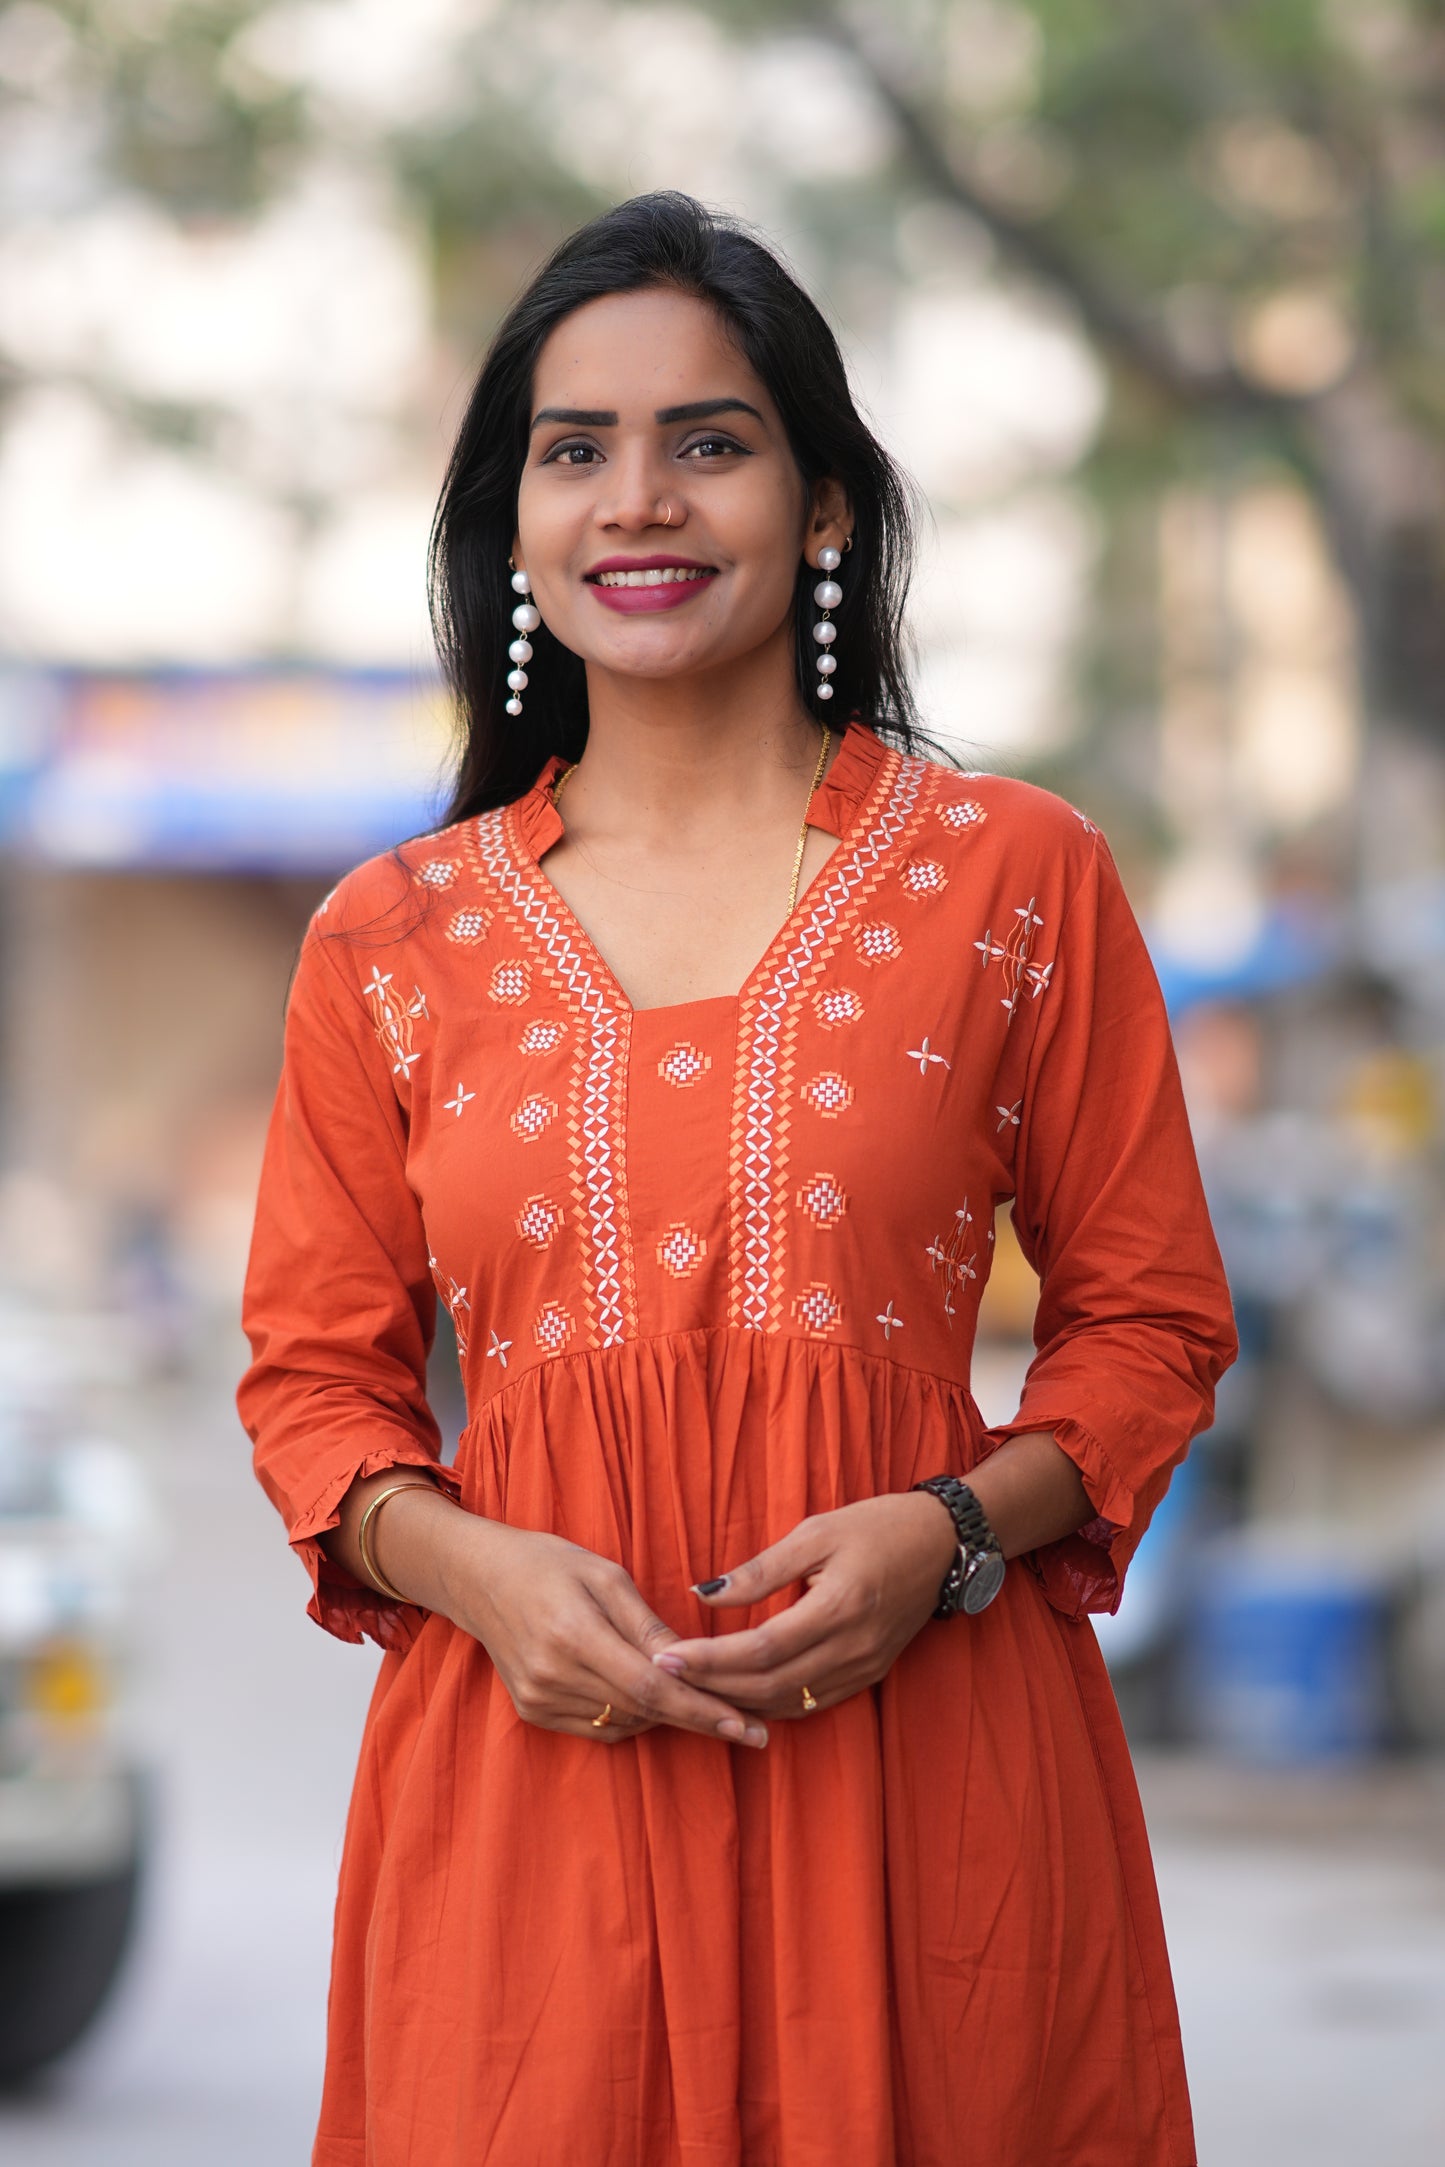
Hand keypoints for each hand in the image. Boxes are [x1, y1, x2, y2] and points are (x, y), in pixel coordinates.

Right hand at [429, 1511, 770, 1748]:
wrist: (480, 1578)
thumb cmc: (549, 1563)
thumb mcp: (606, 1575)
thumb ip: (649, 1625)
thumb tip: (695, 1663)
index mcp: (573, 1634)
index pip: (651, 1686)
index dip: (703, 1710)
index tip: (747, 1726)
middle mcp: (552, 1676)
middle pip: (643, 1709)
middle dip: (699, 1716)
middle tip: (751, 1721)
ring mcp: (538, 1699)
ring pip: (625, 1721)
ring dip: (666, 1714)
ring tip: (703, 1700)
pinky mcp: (532, 1712)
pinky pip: (600, 1727)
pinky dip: (632, 1715)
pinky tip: (648, 1696)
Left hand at [652, 1493, 958, 1718]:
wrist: (943, 1544)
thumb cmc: (877, 1526)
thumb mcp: (816, 1532)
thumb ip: (761, 1571)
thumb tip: (704, 1595)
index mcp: (839, 1608)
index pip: (761, 1649)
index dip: (710, 1660)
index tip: (666, 1657)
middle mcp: (852, 1649)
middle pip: (769, 1685)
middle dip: (712, 1686)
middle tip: (663, 1676)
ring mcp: (863, 1668)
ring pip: (788, 1703)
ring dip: (736, 1702)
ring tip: (690, 1690)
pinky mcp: (868, 1675)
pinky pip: (810, 1704)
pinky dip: (769, 1704)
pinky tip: (738, 1695)